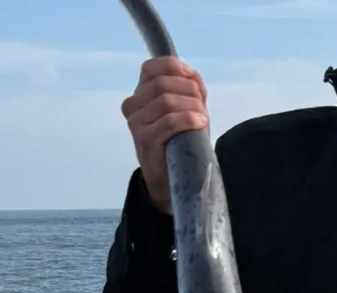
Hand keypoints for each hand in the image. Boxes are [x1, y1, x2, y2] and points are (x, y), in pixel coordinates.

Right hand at [121, 58, 209, 214]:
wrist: (170, 181)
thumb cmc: (179, 143)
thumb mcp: (187, 111)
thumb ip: (190, 90)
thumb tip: (193, 76)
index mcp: (140, 93)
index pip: (152, 67)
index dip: (175, 68)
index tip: (193, 80)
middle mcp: (133, 105)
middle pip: (162, 83)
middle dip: (188, 91)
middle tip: (202, 106)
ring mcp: (136, 122)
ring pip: (166, 101)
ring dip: (191, 106)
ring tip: (203, 119)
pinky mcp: (144, 139)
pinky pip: (169, 121)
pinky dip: (188, 119)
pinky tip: (200, 123)